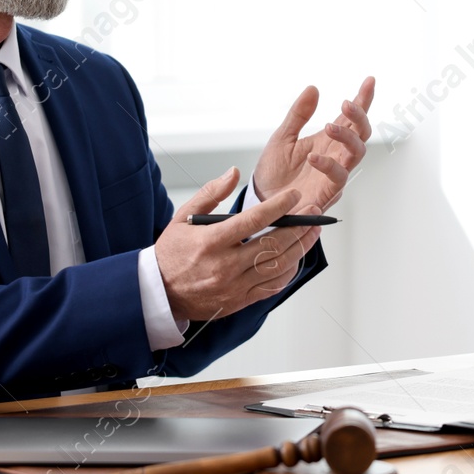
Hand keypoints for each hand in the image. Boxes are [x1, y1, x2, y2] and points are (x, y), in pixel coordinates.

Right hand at [153, 168, 319, 321]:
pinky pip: (272, 286)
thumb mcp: (183, 217)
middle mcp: (225, 266)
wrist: (159, 293)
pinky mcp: (240, 300)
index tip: (294, 195)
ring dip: (301, 247)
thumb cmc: (172, 252)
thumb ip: (210, 193)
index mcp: (211, 242)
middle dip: (299, 226)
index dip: (278, 206)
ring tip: (313, 231)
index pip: (253, 221)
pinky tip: (297, 255)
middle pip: (273, 245)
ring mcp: (234, 287)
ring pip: (278, 266)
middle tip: (314, 211)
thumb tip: (234, 173)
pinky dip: (289, 270)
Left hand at [252, 77, 374, 210]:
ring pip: (356, 153)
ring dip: (347, 137)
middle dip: (359, 117)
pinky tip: (312, 156)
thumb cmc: (275, 172)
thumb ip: (298, 115)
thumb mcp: (283, 137)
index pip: (351, 118)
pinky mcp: (327, 192)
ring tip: (329, 126)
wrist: (261, 201)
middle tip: (347, 103)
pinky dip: (328, 165)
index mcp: (328, 141)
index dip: (363, 100)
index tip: (369, 81)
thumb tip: (313, 88)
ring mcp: (334, 174)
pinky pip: (337, 178)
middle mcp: (336, 155)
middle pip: (362, 134)